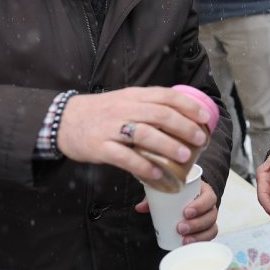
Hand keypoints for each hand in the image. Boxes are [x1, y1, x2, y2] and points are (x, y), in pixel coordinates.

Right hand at [56, 87, 210, 181]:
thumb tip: (182, 116)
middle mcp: (124, 109)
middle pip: (159, 115)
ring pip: (144, 134)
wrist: (64, 120)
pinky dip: (143, 166)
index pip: (166, 96)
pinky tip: (157, 173)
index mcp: (134, 96)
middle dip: (184, 127)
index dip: (188, 105)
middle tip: (200, 139)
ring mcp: (111, 128)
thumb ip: (148, 106)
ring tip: (185, 156)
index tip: (205, 117)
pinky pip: (124, 158)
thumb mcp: (125, 100)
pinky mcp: (100, 147)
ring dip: (167, 145)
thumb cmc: (101, 113)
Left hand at [135, 181, 218, 244]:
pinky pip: (209, 237)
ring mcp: (210, 219)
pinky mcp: (207, 230)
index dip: (200, 205)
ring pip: (211, 228)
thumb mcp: (167, 192)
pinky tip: (188, 244)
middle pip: (211, 215)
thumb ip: (154, 197)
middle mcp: (210, 206)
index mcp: (204, 192)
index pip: (209, 197)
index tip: (186, 211)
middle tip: (180, 227)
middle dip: (196, 223)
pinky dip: (200, 242)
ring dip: (198, 235)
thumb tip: (139, 207)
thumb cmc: (178, 194)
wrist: (186, 199)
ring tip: (183, 239)